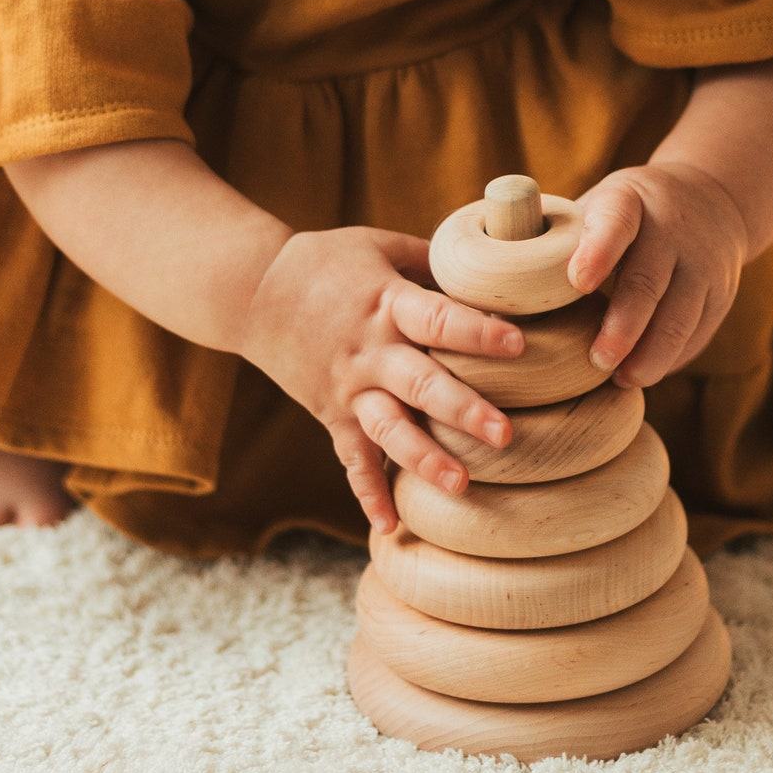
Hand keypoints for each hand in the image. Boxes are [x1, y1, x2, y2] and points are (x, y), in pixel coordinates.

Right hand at [237, 226, 521, 534]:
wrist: (253, 291)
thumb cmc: (329, 261)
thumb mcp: (381, 246)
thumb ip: (433, 262)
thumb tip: (496, 269)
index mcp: (386, 302)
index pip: (437, 318)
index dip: (477, 332)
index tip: (519, 345)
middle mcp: (368, 350)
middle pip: (420, 383)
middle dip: (462, 410)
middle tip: (505, 435)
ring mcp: (348, 387)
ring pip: (389, 429)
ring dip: (423, 459)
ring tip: (461, 485)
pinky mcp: (331, 414)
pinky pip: (350, 459)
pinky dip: (366, 492)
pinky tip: (388, 526)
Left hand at [566, 162, 749, 389]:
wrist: (709, 198)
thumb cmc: (618, 217)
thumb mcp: (591, 209)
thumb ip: (548, 244)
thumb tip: (476, 301)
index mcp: (629, 201)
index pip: (617, 220)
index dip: (599, 250)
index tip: (577, 282)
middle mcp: (672, 228)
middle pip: (649, 280)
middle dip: (623, 325)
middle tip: (597, 360)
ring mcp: (703, 262)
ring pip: (680, 315)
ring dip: (650, 354)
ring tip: (622, 381)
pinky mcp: (720, 294)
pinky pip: (696, 333)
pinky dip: (669, 358)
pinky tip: (643, 376)